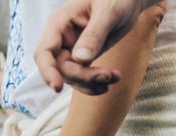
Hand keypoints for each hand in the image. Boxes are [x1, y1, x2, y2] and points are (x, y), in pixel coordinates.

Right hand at [34, 0, 157, 93]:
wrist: (131, 0)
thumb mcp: (108, 12)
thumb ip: (94, 35)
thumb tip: (80, 59)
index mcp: (59, 23)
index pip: (44, 52)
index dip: (48, 71)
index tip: (58, 87)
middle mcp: (61, 38)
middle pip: (60, 68)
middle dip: (82, 76)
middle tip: (108, 76)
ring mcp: (70, 49)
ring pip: (71, 75)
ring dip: (91, 81)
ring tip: (115, 77)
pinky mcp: (82, 57)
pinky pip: (81, 77)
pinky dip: (94, 83)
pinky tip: (109, 83)